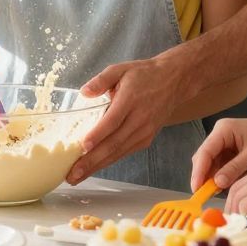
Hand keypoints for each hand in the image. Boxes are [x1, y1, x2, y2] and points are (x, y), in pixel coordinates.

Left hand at [65, 55, 177, 184]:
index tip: (83, 146)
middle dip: (91, 160)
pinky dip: (109, 161)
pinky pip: (125, 152)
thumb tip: (84, 92)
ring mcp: (144, 132)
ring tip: (77, 176)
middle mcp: (139, 119)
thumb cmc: (144, 75)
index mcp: (130, 100)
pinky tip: (94, 168)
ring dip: (97, 166)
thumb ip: (101, 80)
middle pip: (114, 143)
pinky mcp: (146, 139)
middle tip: (72, 174)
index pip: (113, 120)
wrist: (173, 82)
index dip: (98, 134)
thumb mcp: (121, 69)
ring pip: (118, 152)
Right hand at [190, 114, 246, 190]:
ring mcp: (225, 143)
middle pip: (204, 158)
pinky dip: (223, 177)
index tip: (196, 189)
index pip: (205, 152)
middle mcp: (220, 135)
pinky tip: (226, 187)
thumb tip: (217, 183)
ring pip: (212, 164)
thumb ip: (234, 168)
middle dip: (204, 176)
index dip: (198, 172)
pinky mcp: (231, 152)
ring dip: (213, 178)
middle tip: (205, 195)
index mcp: (223, 130)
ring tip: (217, 194)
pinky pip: (222, 166)